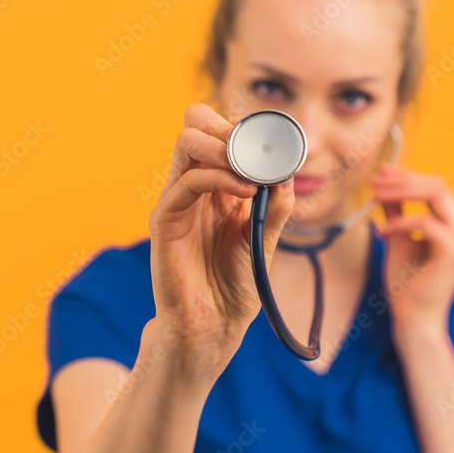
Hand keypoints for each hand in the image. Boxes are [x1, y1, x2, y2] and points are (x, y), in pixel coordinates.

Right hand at [147, 103, 296, 381]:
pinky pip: (187, 180)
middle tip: (254, 145)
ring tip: (248, 166)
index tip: (273, 137)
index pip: (220, 134)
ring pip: (187, 142)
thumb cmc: (234, 289)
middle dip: (226, 125)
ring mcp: (178, 200)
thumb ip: (273, 208)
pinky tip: (244, 190)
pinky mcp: (166, 219)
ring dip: (221, 144)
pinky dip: (217, 176)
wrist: (212, 327)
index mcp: (218, 188)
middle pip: (196, 125)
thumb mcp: (265, 242)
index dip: (243, 127)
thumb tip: (287, 175)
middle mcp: (195, 187)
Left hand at [372, 164, 453, 336]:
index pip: (437, 187)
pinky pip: (426, 222)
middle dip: (404, 179)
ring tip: (375, 195)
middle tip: (375, 181)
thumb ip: (395, 211)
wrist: (414, 319)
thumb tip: (385, 182)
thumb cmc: (406, 283)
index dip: (408, 176)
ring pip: (438, 195)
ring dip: (402, 191)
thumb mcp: (397, 237)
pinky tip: (382, 231)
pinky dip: (401, 222)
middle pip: (439, 185)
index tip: (380, 173)